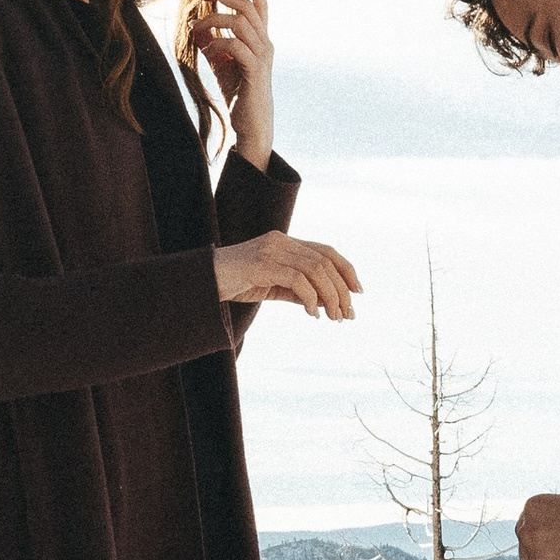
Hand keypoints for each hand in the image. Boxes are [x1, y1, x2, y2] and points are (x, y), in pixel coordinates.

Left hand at [190, 0, 274, 165]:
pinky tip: (207, 50)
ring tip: (196, 26)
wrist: (251, 125)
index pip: (260, 5)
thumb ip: (214, 43)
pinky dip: (217, 43)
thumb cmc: (239, 93)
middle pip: (248, 7)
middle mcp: (265, 44)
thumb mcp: (222, 63)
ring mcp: (262, 56)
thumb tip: (199, 26)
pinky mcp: (254, 70)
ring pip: (240, 22)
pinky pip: (235, 45)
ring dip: (214, 19)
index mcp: (260, 40)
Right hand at [215, 232, 360, 320]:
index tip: (358, 292)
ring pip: (316, 270)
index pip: (326, 251)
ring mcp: (271, 250)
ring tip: (334, 318)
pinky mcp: (261, 265)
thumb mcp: (271, 286)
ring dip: (330, 297)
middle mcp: (280, 241)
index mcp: (285, 242)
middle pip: (325, 261)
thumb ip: (296, 290)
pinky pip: (297, 280)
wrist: (201, 281)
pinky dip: (311, 299)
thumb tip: (323, 303)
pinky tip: (313, 315)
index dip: (346, 270)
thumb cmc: (234, 284)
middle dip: (342, 290)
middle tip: (348, 315)